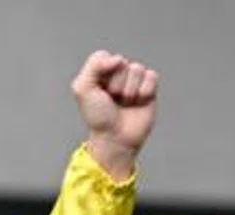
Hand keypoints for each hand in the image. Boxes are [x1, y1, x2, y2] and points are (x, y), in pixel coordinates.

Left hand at [70, 50, 158, 179]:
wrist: (115, 138)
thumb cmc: (98, 117)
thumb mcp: (83, 90)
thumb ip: (93, 66)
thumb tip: (118, 58)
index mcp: (100, 72)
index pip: (103, 56)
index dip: (102, 72)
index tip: (98, 90)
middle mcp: (117, 74)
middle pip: (121, 63)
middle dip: (115, 84)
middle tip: (112, 100)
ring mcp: (134, 80)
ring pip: (136, 69)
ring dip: (129, 90)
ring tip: (125, 103)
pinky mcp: (149, 88)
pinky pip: (151, 76)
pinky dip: (144, 91)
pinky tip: (138, 102)